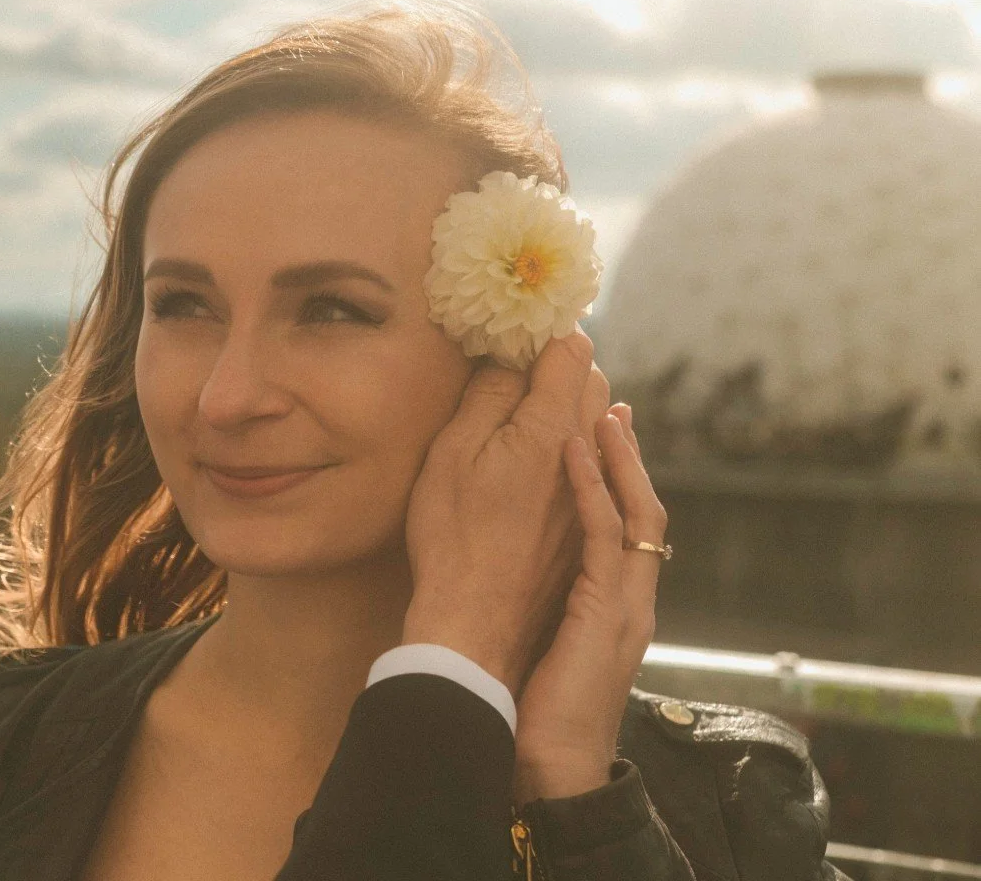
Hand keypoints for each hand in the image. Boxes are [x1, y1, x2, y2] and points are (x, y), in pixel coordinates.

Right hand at [402, 331, 607, 693]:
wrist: (477, 622)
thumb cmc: (453, 537)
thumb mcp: (453, 455)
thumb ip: (489, 395)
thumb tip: (512, 351)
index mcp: (550, 429)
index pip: (571, 352)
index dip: (550, 328)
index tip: (526, 319)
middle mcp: (586, 455)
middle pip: (592, 382)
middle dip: (565, 360)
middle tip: (530, 349)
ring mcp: (594, 491)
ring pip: (603, 423)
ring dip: (581, 399)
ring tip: (555, 384)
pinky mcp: (591, 522)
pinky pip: (604, 464)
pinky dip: (593, 441)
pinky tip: (589, 438)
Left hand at [513, 405, 667, 801]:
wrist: (552, 767)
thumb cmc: (538, 713)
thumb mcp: (551, 646)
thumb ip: (554, 609)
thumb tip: (528, 578)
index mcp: (620, 606)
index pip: (631, 528)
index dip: (622, 481)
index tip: (606, 436)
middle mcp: (634, 600)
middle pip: (645, 511)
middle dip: (631, 459)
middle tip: (615, 408)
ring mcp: (628, 606)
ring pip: (637, 514)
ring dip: (619, 460)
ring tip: (602, 412)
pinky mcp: (608, 613)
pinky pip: (606, 537)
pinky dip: (593, 490)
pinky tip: (572, 453)